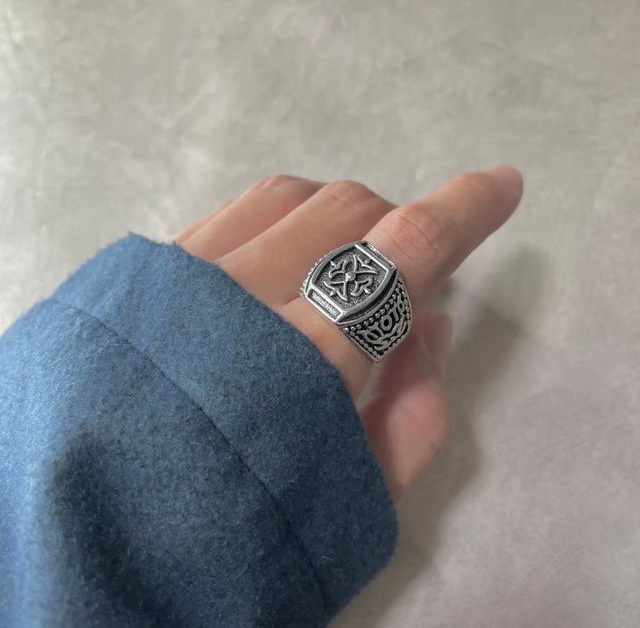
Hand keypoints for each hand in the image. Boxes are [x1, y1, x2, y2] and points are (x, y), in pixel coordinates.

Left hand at [174, 168, 522, 499]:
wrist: (100, 530)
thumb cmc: (244, 524)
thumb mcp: (357, 497)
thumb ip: (414, 412)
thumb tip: (430, 326)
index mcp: (307, 356)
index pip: (405, 248)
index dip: (465, 210)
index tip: (502, 186)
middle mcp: (241, 296)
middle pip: (345, 210)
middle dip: (391, 228)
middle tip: (393, 277)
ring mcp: (182, 278)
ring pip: (285, 199)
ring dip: (333, 220)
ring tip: (334, 269)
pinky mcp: (141, 278)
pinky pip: (228, 214)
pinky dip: (274, 223)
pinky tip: (274, 264)